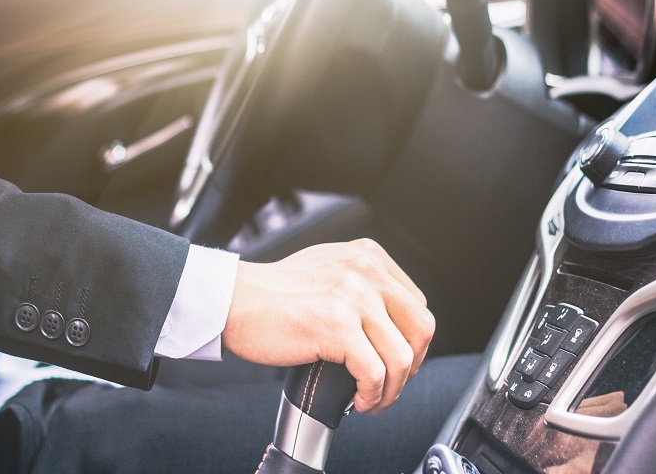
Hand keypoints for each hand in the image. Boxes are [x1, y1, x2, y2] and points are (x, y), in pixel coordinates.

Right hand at [222, 239, 434, 413]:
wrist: (234, 300)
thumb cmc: (272, 292)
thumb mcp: (328, 269)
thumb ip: (361, 284)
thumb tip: (389, 322)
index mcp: (367, 256)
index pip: (417, 304)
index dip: (412, 341)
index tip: (397, 359)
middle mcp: (365, 271)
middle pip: (421, 329)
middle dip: (412, 366)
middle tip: (391, 383)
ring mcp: (352, 297)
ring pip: (402, 357)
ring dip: (392, 389)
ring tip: (372, 398)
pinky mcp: (337, 326)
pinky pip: (375, 373)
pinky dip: (372, 395)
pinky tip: (358, 399)